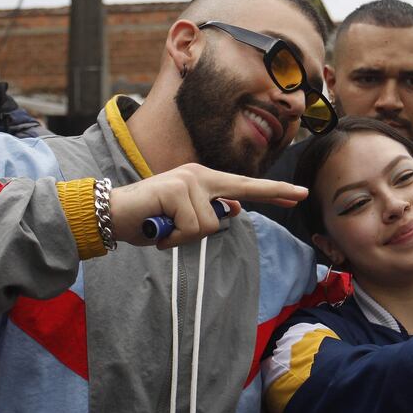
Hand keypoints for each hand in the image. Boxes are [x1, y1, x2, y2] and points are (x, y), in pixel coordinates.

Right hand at [109, 163, 307, 247]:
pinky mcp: (178, 189)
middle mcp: (200, 175)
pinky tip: (159, 228)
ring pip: (210, 225)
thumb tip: (234, 210)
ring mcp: (190, 180)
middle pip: (244, 188)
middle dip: (275, 192)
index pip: (245, 187)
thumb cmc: (149, 219)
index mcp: (204, 181)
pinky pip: (193, 227)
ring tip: (165, 229)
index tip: (298, 193)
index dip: (272, 191)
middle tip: (302, 193)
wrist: (110, 214)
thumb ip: (209, 213)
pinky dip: (175, 237)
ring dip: (185, 237)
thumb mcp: (184, 218)